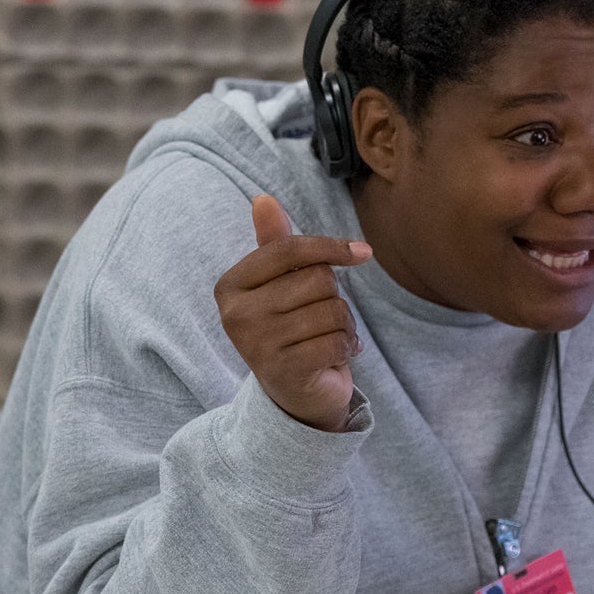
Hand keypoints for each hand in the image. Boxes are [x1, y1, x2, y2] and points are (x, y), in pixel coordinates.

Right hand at [214, 194, 371, 431]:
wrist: (292, 395)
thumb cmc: (287, 327)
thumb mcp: (280, 284)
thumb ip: (274, 243)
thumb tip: (263, 199)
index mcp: (230, 286)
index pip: (287, 249)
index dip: (330, 247)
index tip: (362, 253)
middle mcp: (236, 314)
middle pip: (316, 279)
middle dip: (334, 296)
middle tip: (322, 317)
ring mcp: (257, 344)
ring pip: (332, 310)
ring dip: (343, 324)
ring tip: (327, 337)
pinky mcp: (284, 371)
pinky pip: (337, 340)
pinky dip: (347, 346)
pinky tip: (333, 355)